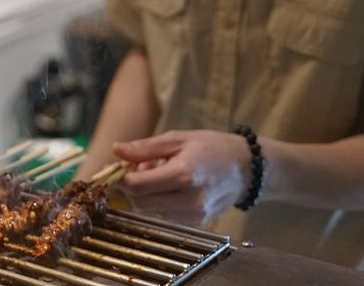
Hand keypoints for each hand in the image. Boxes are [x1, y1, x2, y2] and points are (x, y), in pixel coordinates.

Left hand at [113, 130, 249, 226]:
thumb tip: (115, 150)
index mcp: (183, 175)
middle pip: (139, 202)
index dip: (121, 178)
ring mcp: (193, 216)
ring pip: (149, 211)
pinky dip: (159, 202)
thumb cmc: (212, 147)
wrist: (247, 168)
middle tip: (141, 167)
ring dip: (146, 194)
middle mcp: (188, 200)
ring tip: (161, 174)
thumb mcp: (178, 138)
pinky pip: (164, 215)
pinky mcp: (195, 224)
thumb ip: (145, 148)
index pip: (136, 186)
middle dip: (132, 186)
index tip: (118, 167)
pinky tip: (172, 187)